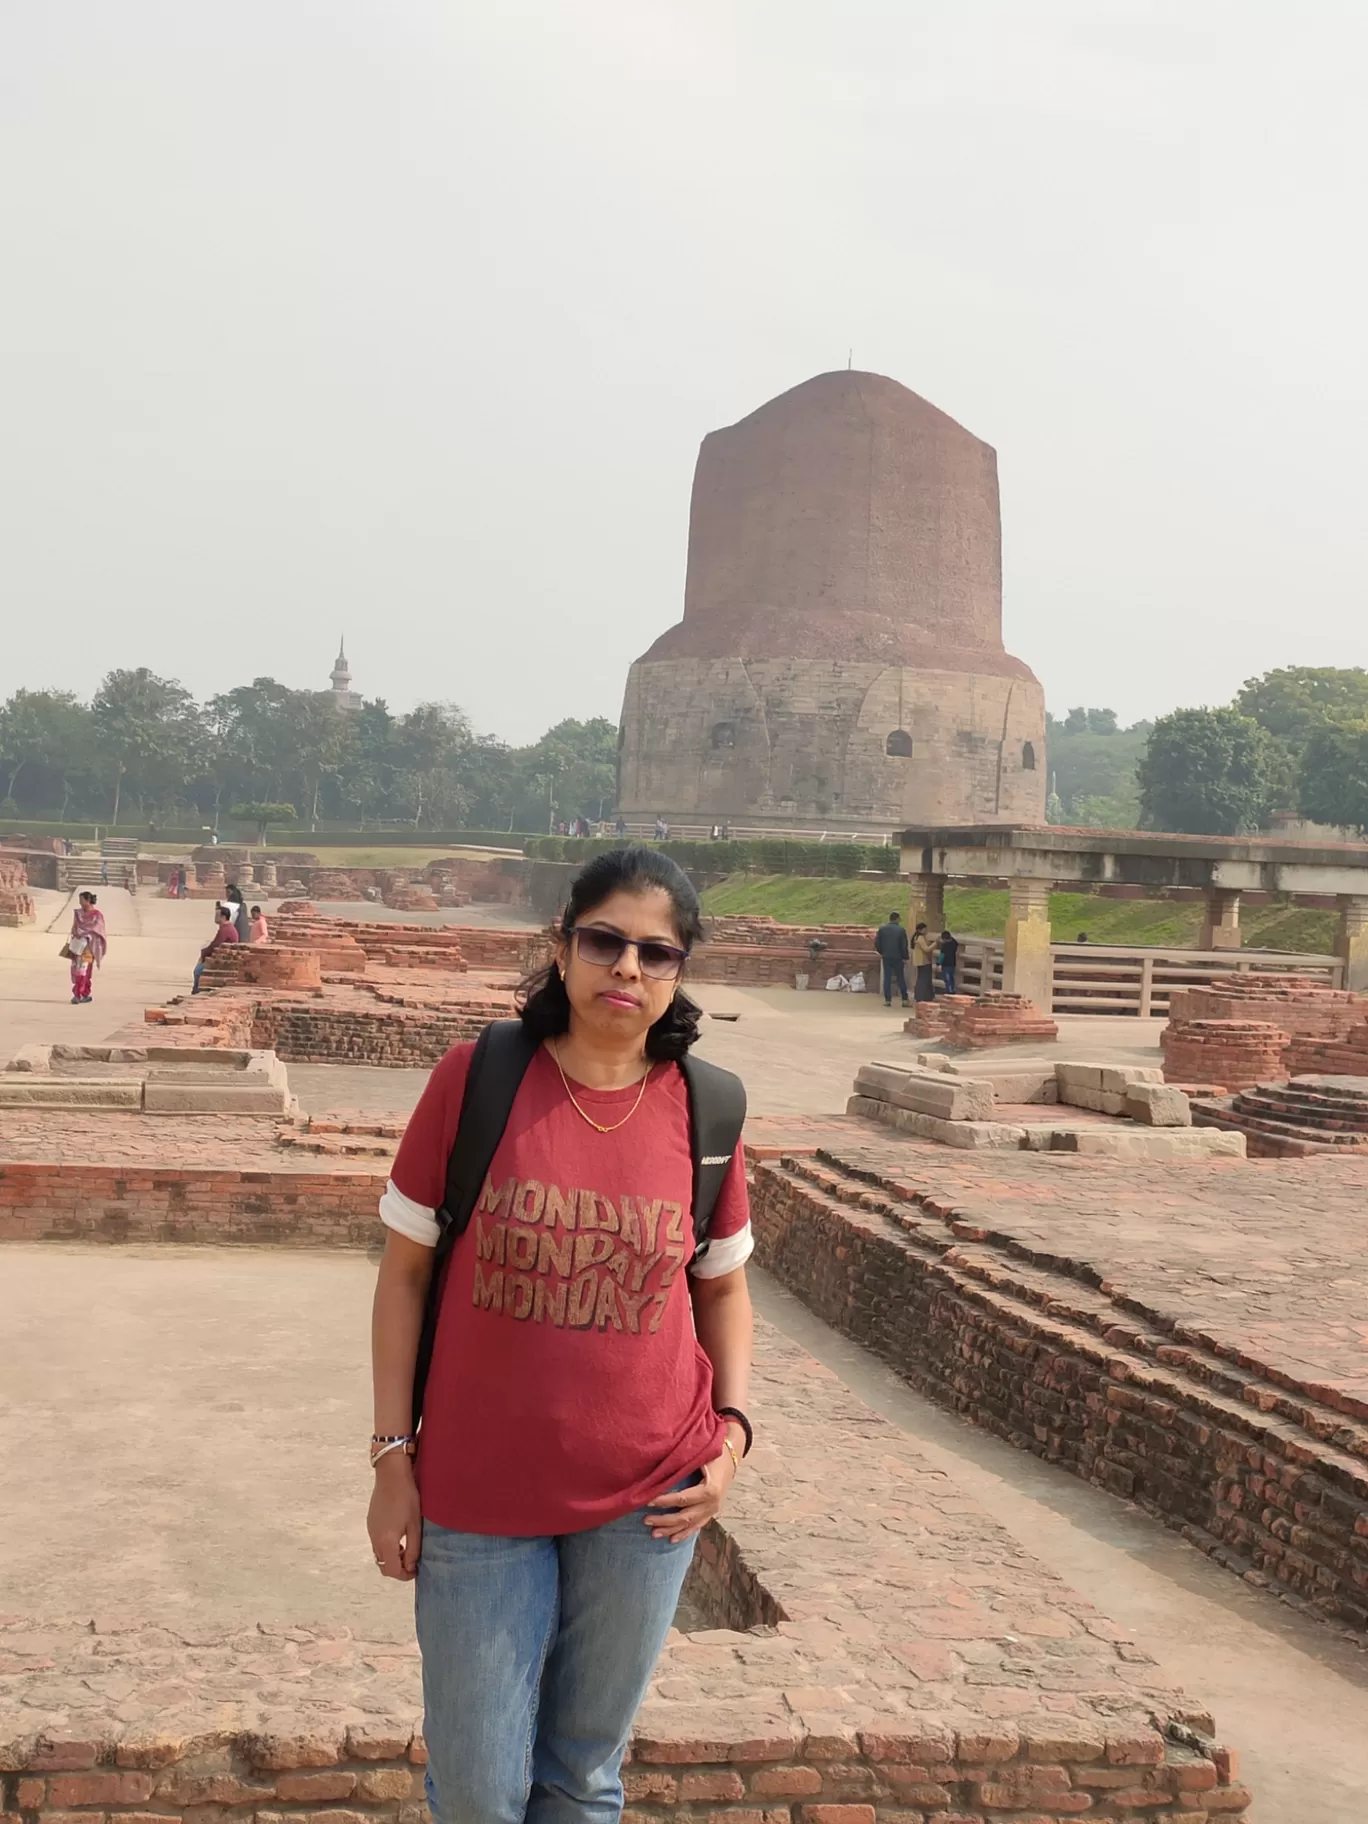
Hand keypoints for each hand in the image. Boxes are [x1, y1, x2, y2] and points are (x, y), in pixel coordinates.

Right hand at [367, 1454, 422, 1579]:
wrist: (391, 1475)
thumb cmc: (407, 1498)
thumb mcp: (415, 1525)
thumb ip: (413, 1548)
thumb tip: (410, 1566)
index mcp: (386, 1541)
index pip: (391, 1570)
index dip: (404, 1576)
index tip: (416, 1571)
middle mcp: (375, 1539)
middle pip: (383, 1566)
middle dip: (397, 1569)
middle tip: (412, 1563)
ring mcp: (371, 1530)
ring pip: (379, 1555)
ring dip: (392, 1558)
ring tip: (407, 1550)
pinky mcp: (370, 1523)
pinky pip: (377, 1544)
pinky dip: (387, 1548)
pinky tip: (399, 1538)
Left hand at [645, 1434, 739, 1544]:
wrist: (731, 1458)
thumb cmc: (713, 1454)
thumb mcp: (700, 1457)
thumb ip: (683, 1465)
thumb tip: (659, 1472)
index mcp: (710, 1490)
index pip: (682, 1499)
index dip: (664, 1501)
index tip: (647, 1501)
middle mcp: (712, 1504)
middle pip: (684, 1516)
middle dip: (664, 1520)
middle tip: (646, 1520)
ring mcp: (713, 1511)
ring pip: (689, 1524)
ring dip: (671, 1530)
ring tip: (654, 1533)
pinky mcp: (711, 1513)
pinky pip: (696, 1526)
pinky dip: (684, 1533)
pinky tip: (672, 1540)